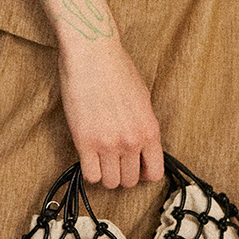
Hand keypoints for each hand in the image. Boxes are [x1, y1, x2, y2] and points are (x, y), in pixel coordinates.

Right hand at [58, 38, 163, 187]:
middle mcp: (131, 141)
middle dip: (122, 173)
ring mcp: (108, 144)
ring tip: (100, 159)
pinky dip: (90, 171)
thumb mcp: (143, 98)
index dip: (144, 173)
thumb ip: (144, 125)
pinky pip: (90, 175)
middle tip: (114, 160)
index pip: (154, 173)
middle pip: (130, 181)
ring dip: (106, 174)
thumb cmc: (117, 69)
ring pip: (110, 183)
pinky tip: (88, 157)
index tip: (135, 166)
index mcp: (150, 130)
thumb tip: (140, 143)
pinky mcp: (84, 142)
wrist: (93, 55)